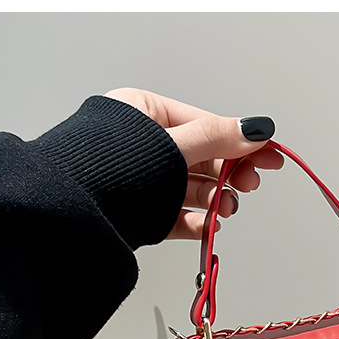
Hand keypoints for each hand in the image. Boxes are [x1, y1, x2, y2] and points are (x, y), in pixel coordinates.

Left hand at [105, 88, 282, 239]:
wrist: (67, 215)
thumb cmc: (108, 168)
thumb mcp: (172, 146)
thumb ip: (217, 138)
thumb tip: (256, 128)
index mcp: (144, 113)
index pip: (206, 125)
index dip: (242, 142)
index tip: (270, 156)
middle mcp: (143, 145)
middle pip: (202, 159)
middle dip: (228, 175)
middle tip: (250, 184)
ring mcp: (142, 181)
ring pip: (191, 190)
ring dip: (215, 200)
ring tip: (225, 209)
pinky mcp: (139, 214)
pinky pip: (176, 216)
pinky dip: (196, 221)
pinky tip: (208, 225)